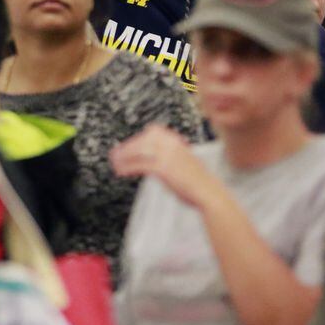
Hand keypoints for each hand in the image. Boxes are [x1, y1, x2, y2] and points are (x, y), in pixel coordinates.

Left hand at [110, 124, 225, 209]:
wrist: (209, 192)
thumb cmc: (198, 181)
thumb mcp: (184, 160)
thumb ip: (170, 155)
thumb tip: (153, 157)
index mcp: (177, 141)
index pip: (153, 131)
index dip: (139, 138)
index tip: (129, 145)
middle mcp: (171, 145)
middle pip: (142, 140)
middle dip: (128, 147)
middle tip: (116, 154)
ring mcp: (167, 156)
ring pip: (138, 151)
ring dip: (123, 157)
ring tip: (114, 163)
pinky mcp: (162, 169)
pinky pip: (139, 165)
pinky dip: (127, 167)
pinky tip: (120, 172)